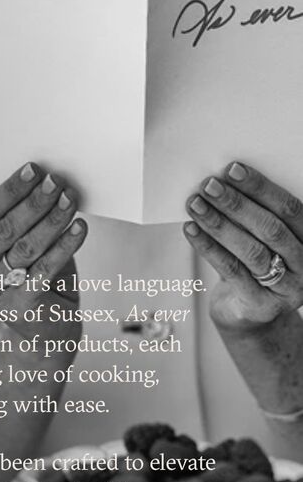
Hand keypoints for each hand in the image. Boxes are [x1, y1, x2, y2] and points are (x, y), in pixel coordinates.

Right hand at [0, 162, 86, 344]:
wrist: (43, 330)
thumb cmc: (29, 275)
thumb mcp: (14, 246)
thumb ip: (18, 218)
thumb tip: (43, 179)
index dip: (10, 189)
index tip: (33, 169)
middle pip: (5, 229)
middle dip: (34, 202)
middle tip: (56, 181)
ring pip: (26, 247)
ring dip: (52, 220)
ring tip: (70, 199)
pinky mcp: (19, 309)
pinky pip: (46, 270)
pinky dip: (65, 246)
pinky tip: (79, 228)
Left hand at [184, 162, 302, 331]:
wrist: (248, 313)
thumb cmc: (253, 261)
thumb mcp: (261, 237)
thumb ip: (252, 213)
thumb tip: (220, 180)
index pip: (290, 209)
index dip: (261, 187)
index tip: (232, 168)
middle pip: (271, 229)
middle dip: (236, 203)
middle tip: (209, 184)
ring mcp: (286, 289)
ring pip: (251, 250)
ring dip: (219, 223)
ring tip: (195, 204)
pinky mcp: (261, 305)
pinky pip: (232, 270)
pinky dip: (208, 247)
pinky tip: (191, 229)